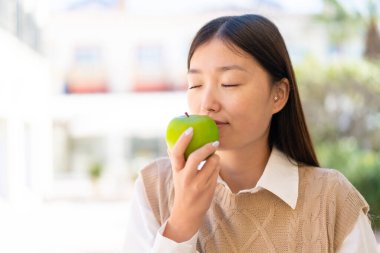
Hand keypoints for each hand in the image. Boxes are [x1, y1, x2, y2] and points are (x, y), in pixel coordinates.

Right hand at [164, 127, 219, 241]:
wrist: (187, 214)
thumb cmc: (183, 189)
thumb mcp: (177, 175)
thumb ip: (177, 160)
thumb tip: (173, 141)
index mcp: (176, 171)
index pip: (177, 152)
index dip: (183, 139)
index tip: (190, 129)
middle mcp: (185, 177)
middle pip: (195, 157)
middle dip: (206, 147)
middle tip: (214, 142)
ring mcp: (197, 184)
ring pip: (211, 164)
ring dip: (215, 158)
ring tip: (214, 157)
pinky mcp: (208, 189)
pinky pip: (216, 173)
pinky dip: (217, 167)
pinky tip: (215, 168)